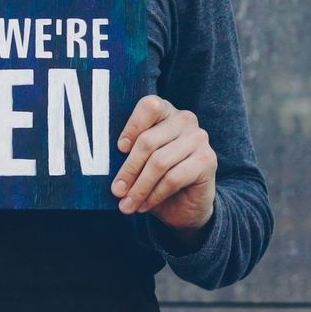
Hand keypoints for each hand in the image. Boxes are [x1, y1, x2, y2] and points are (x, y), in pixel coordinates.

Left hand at [111, 95, 216, 239]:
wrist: (187, 205)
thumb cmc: (156, 177)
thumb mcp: (140, 162)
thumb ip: (128, 153)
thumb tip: (103, 160)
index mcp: (166, 111)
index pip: (149, 106)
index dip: (132, 126)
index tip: (119, 149)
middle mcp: (185, 120)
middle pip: (148, 141)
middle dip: (129, 170)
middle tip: (116, 191)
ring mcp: (199, 139)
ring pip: (159, 162)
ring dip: (140, 187)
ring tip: (127, 204)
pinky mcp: (207, 161)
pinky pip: (173, 178)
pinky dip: (154, 195)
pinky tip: (144, 205)